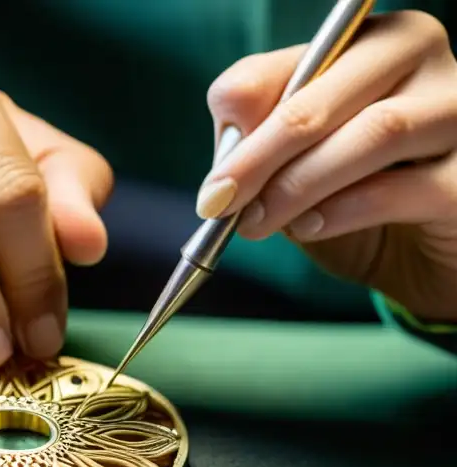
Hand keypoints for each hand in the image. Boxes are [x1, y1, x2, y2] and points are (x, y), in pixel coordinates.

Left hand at [199, 10, 456, 322]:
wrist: (418, 253)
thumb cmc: (350, 195)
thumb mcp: (293, 163)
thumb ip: (260, 131)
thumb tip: (232, 109)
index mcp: (371, 44)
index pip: (295, 62)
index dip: (243, 118)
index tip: (212, 184)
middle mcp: (423, 60)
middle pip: (323, 95)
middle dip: (260, 157)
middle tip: (220, 205)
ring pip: (374, 133)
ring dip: (300, 186)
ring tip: (260, 222)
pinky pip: (407, 187)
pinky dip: (347, 211)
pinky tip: (313, 228)